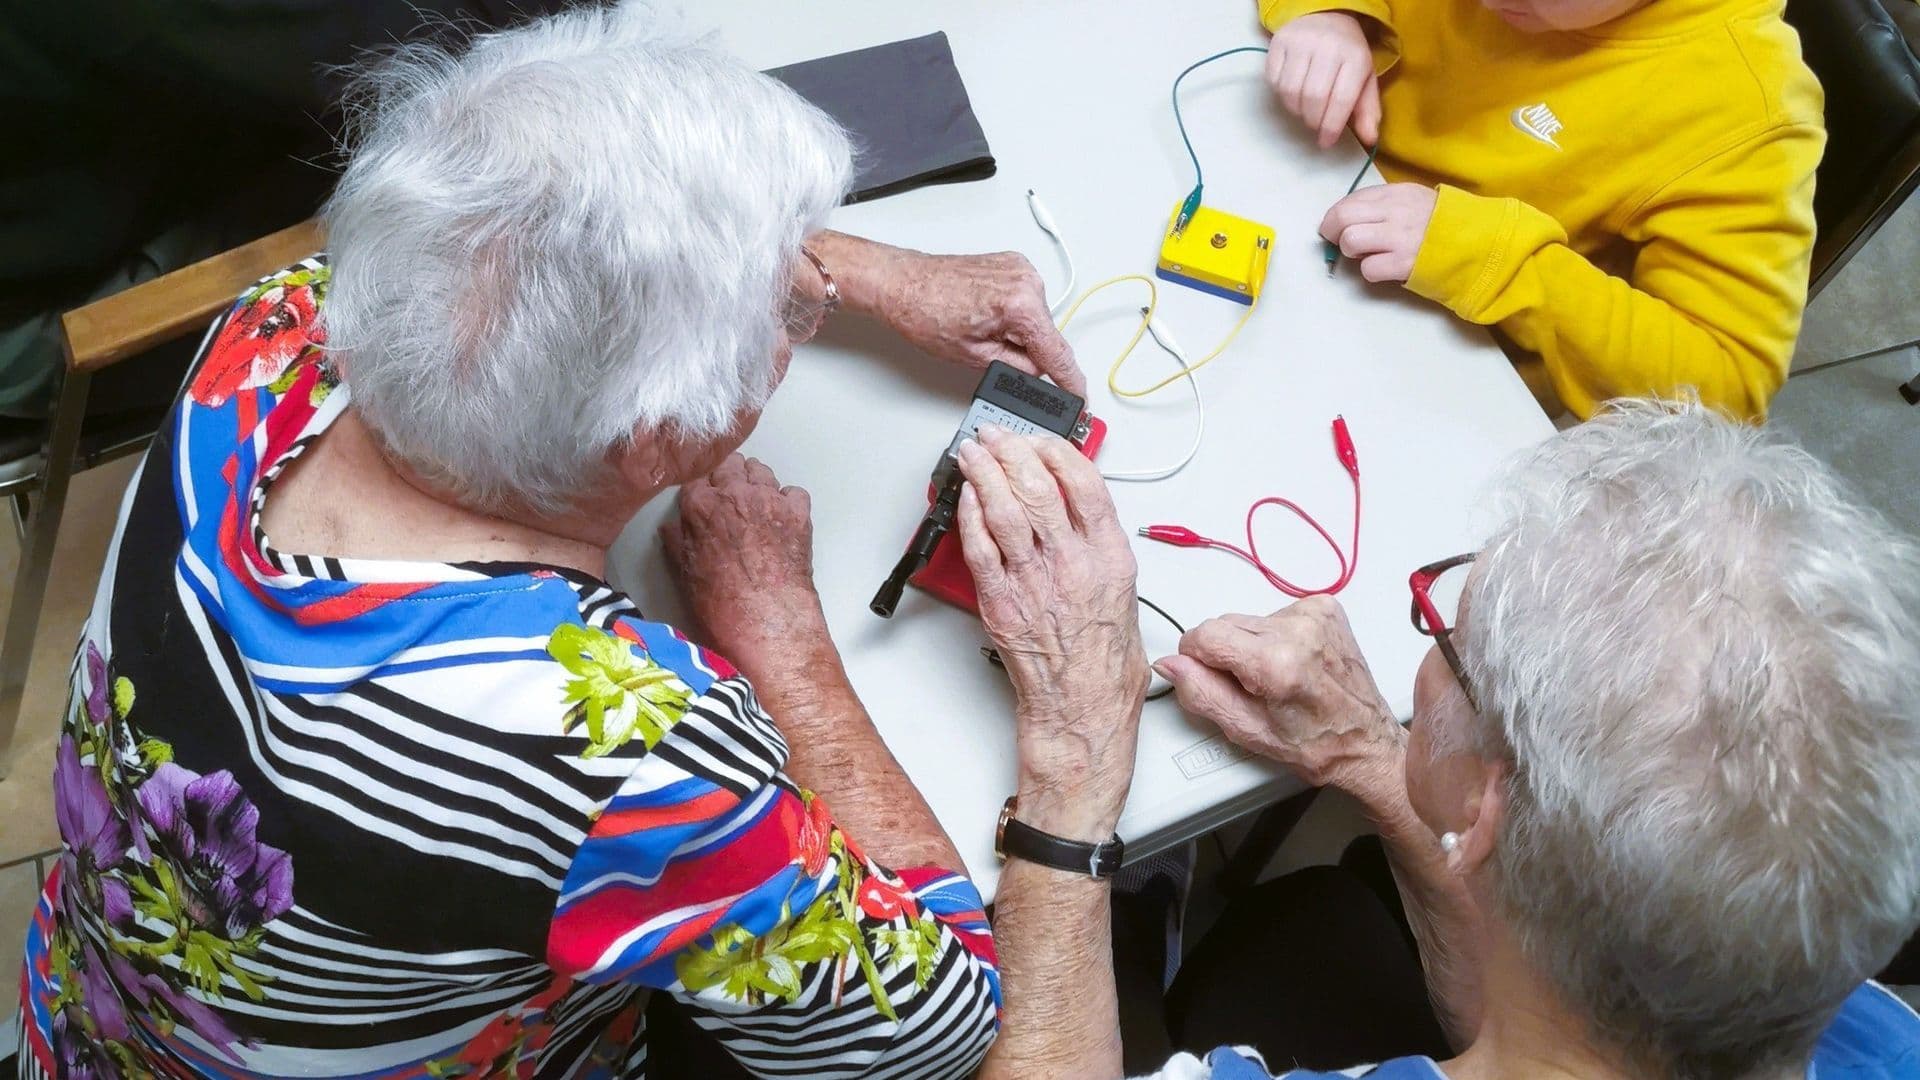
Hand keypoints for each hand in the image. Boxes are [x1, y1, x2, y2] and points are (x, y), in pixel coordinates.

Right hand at [661, 455, 824, 676]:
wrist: (767, 621)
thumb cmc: (723, 605)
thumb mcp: (684, 574)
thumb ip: (678, 542)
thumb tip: (673, 528)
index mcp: (702, 507)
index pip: (697, 477)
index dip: (701, 487)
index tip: (704, 495)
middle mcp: (735, 495)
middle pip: (730, 464)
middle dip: (727, 475)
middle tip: (729, 492)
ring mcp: (769, 500)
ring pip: (761, 471)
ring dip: (755, 481)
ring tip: (754, 502)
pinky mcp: (798, 513)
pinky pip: (793, 492)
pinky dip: (787, 500)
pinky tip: (781, 517)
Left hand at [876, 249, 1085, 395]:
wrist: (902, 283)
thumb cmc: (924, 313)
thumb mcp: (974, 357)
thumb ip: (1015, 368)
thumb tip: (1035, 374)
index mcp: (1020, 304)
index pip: (1058, 353)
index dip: (1070, 382)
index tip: (1080, 398)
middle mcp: (1027, 281)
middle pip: (1047, 336)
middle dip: (1028, 352)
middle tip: (990, 353)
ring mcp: (1021, 269)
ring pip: (1036, 320)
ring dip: (1017, 332)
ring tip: (978, 329)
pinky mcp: (1013, 265)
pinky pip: (1026, 302)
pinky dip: (1012, 315)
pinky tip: (984, 315)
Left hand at [953, 426, 1146, 841]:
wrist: (1082, 711)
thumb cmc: (1104, 665)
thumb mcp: (1125, 595)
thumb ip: (1103, 551)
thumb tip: (1081, 516)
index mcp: (1110, 558)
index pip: (1084, 484)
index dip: (1058, 451)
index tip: (1042, 439)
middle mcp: (1073, 564)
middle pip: (1037, 487)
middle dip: (1011, 451)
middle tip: (996, 436)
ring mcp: (1034, 581)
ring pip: (1003, 509)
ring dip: (983, 473)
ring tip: (973, 453)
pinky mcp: (1000, 602)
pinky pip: (979, 547)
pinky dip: (969, 516)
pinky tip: (965, 498)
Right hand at [1153, 597, 1404, 794]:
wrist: (1367, 742)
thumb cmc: (1316, 744)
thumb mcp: (1247, 731)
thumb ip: (1201, 693)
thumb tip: (1171, 664)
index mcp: (1277, 662)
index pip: (1203, 634)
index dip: (1198, 659)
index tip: (1216, 680)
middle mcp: (1299, 629)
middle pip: (1224, 624)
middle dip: (1227, 654)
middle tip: (1254, 688)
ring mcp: (1315, 614)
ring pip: (1248, 620)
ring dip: (1252, 646)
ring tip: (1279, 678)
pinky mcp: (1326, 608)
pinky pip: (1275, 614)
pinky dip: (1276, 637)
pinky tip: (1294, 663)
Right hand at [1267, 12, 1380, 147]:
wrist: (1325, 16)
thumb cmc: (1346, 54)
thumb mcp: (1364, 79)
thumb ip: (1367, 110)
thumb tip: (1369, 139)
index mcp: (1355, 57)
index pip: (1341, 100)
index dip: (1331, 127)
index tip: (1326, 142)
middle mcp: (1328, 46)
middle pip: (1313, 98)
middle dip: (1312, 120)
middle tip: (1315, 125)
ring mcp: (1301, 42)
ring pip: (1290, 91)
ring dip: (1295, 109)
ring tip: (1304, 108)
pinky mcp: (1279, 42)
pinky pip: (1273, 81)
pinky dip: (1280, 94)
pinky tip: (1292, 91)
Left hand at [1319, 183, 1437, 283]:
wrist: (1480, 242)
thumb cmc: (1444, 223)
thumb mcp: (1414, 199)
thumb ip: (1383, 203)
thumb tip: (1347, 215)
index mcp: (1396, 193)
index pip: (1349, 200)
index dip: (1335, 216)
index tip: (1336, 226)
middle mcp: (1395, 212)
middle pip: (1341, 218)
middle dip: (1332, 233)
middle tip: (1340, 242)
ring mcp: (1399, 238)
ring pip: (1350, 241)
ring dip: (1351, 252)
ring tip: (1367, 254)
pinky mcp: (1403, 263)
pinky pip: (1368, 269)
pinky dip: (1371, 271)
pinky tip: (1386, 268)